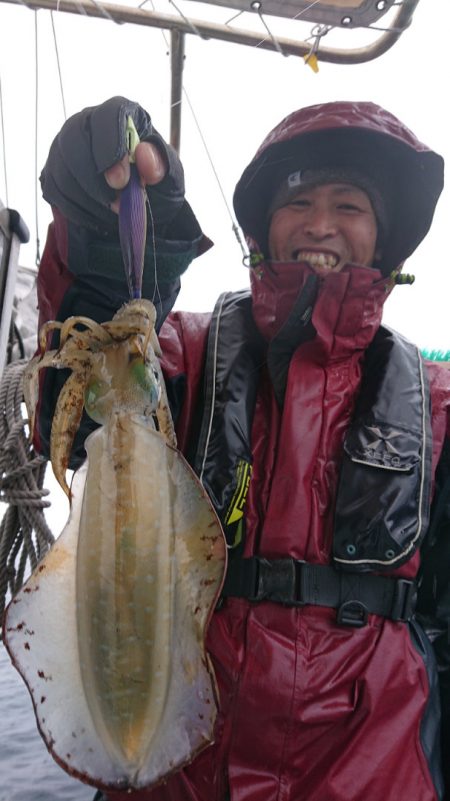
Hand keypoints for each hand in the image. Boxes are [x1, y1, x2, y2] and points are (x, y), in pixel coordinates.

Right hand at [40, 97, 183, 231]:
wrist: (137, 206)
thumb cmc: (155, 185)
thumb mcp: (170, 180)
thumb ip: (162, 166)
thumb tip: (144, 154)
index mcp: (121, 113)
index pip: (108, 115)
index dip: (111, 147)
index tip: (122, 181)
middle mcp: (86, 122)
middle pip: (73, 139)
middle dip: (94, 178)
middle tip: (117, 204)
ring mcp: (64, 146)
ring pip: (62, 168)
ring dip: (89, 199)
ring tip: (114, 211)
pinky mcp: (52, 171)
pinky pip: (55, 190)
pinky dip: (78, 209)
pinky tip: (98, 215)